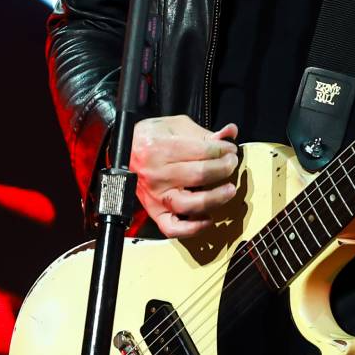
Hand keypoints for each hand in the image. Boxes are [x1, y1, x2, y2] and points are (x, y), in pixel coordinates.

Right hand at [131, 115, 240, 238]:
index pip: (201, 150)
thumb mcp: (175, 126)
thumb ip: (203, 133)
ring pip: (191, 203)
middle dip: (224, 167)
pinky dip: (193, 228)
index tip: (230, 148)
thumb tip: (230, 133)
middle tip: (231, 162)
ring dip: (216, 197)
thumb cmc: (152, 138)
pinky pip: (173, 228)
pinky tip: (208, 218)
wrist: (123, 153)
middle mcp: (156, 173)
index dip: (222, 149)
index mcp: (159, 146)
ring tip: (229, 189)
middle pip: (199, 174)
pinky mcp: (154, 212)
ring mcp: (155, 195)